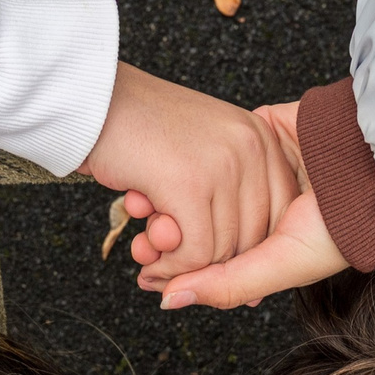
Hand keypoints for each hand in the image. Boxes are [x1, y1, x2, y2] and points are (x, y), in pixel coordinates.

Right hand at [83, 64, 298, 285]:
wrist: (94, 103)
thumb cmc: (140, 131)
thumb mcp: (203, 152)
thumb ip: (228, 193)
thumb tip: (240, 260)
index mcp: (262, 138)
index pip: (280, 214)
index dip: (251, 251)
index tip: (218, 267)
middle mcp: (253, 148)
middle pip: (254, 237)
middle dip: (213, 266)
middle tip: (175, 271)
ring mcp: (223, 165)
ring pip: (222, 250)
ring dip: (185, 269)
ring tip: (153, 262)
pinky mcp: (189, 184)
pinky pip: (194, 252)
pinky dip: (171, 266)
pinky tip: (148, 259)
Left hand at [143, 102, 347, 309]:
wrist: (369, 160)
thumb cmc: (340, 223)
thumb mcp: (282, 264)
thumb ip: (227, 283)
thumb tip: (168, 300)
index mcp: (258, 248)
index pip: (202, 261)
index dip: (171, 267)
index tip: (144, 272)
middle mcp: (250, 212)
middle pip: (191, 224)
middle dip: (162, 233)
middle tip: (141, 241)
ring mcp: (249, 172)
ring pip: (191, 186)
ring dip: (164, 195)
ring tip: (142, 204)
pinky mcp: (252, 135)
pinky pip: (207, 148)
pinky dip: (184, 159)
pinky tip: (162, 172)